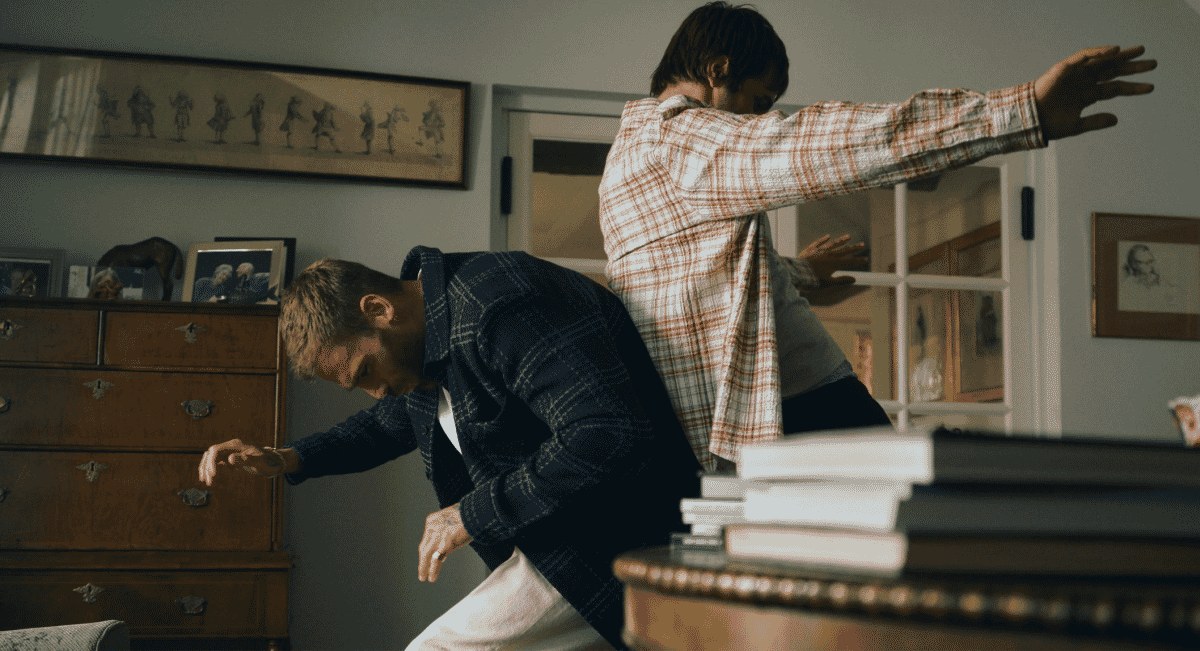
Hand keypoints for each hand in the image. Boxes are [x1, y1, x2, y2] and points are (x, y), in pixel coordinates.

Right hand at [198, 438, 284, 485]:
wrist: (271, 462)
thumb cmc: (266, 461)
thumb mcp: (257, 461)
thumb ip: (244, 459)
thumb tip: (229, 459)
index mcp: (235, 445)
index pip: (216, 450)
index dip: (212, 461)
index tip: (213, 475)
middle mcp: (230, 447)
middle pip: (211, 453)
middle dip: (207, 467)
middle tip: (208, 481)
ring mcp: (228, 453)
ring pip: (211, 458)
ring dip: (206, 469)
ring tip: (206, 482)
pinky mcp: (228, 460)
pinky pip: (215, 463)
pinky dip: (210, 470)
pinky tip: (209, 479)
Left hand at [418, 503, 473, 582]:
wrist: (477, 511)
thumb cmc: (471, 513)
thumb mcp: (454, 518)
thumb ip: (450, 527)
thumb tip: (453, 536)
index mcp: (433, 520)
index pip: (428, 537)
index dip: (429, 548)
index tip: (431, 555)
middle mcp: (432, 527)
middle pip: (424, 546)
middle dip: (422, 559)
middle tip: (421, 569)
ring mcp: (437, 536)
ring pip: (426, 555)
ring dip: (423, 567)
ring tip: (423, 577)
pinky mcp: (445, 544)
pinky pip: (436, 560)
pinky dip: (433, 570)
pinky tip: (431, 578)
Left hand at [800, 234, 867, 288]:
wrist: (798, 273)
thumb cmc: (813, 280)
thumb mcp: (829, 283)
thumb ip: (842, 280)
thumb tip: (855, 279)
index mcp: (834, 264)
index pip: (849, 262)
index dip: (858, 261)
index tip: (866, 259)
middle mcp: (829, 255)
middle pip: (844, 251)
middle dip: (854, 248)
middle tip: (862, 244)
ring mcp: (820, 251)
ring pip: (833, 244)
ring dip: (841, 240)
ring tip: (849, 236)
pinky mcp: (811, 249)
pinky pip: (818, 242)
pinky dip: (823, 239)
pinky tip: (828, 235)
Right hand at [1034, 45, 1155, 139]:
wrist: (1029, 121)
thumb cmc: (1048, 124)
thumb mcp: (1077, 125)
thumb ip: (1096, 121)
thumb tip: (1116, 119)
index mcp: (1087, 95)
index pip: (1115, 88)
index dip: (1133, 87)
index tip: (1150, 87)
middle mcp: (1084, 82)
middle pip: (1113, 72)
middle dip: (1132, 67)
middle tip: (1153, 64)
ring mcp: (1075, 74)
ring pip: (1102, 61)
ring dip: (1121, 56)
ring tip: (1140, 51)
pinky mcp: (1065, 68)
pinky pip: (1084, 56)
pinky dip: (1098, 52)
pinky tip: (1114, 51)